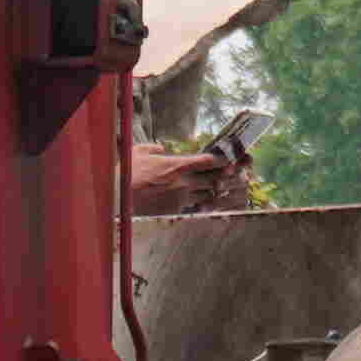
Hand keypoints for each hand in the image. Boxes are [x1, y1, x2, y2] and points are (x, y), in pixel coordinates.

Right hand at [129, 144, 245, 216]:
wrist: (117, 199)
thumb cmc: (125, 174)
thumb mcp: (138, 152)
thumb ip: (154, 148)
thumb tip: (162, 149)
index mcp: (177, 164)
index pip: (208, 160)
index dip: (224, 159)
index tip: (235, 157)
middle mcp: (183, 182)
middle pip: (214, 178)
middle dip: (230, 175)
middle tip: (244, 174)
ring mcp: (180, 198)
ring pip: (208, 194)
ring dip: (219, 191)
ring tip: (233, 189)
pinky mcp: (175, 211)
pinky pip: (196, 207)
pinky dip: (205, 205)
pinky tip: (213, 204)